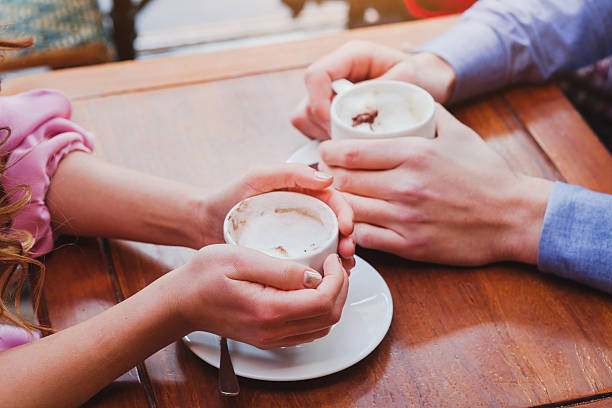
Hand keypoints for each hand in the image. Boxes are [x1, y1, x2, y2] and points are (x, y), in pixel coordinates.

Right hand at [171, 244, 348, 348]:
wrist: (181, 302)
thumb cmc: (204, 276)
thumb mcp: (241, 259)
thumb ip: (280, 269)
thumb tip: (314, 275)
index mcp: (269, 310)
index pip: (323, 302)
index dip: (337, 279)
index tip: (331, 259)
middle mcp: (274, 331)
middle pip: (329, 317)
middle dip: (341, 288)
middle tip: (333, 264)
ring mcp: (272, 338)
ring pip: (323, 326)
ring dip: (332, 300)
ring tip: (325, 274)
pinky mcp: (269, 337)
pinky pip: (308, 330)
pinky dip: (319, 311)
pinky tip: (311, 289)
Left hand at [202, 163, 354, 269]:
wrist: (204, 224)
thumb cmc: (228, 197)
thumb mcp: (258, 177)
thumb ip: (290, 173)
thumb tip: (327, 178)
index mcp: (302, 192)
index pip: (333, 200)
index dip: (345, 213)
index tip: (346, 228)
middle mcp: (304, 213)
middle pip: (336, 225)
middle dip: (348, 239)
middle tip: (347, 253)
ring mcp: (297, 235)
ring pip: (329, 245)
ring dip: (341, 257)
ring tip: (342, 269)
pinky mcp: (288, 255)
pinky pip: (312, 262)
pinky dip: (324, 270)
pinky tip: (326, 278)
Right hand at [291, 41, 455, 139]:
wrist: (426, 84)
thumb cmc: (420, 78)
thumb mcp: (409, 78)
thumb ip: (385, 89)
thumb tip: (362, 107)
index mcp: (350, 57)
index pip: (316, 76)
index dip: (319, 103)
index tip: (336, 125)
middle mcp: (335, 74)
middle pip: (306, 103)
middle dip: (323, 127)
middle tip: (349, 141)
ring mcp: (329, 94)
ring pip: (305, 119)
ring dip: (324, 136)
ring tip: (352, 144)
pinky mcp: (329, 113)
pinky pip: (313, 130)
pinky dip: (327, 142)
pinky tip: (349, 146)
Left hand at [318, 104, 553, 265]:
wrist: (513, 217)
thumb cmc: (486, 175)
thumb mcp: (459, 133)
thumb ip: (428, 113)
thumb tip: (406, 97)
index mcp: (414, 154)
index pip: (350, 152)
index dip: (328, 151)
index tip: (326, 151)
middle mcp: (406, 186)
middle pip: (343, 181)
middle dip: (329, 176)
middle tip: (328, 173)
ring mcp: (406, 218)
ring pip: (350, 209)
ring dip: (339, 202)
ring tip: (339, 196)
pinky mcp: (410, 246)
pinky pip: (365, 238)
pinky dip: (354, 229)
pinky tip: (357, 221)